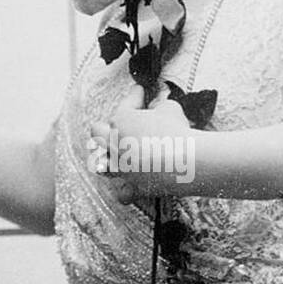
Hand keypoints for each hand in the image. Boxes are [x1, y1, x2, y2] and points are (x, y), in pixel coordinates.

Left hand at [89, 84, 196, 204]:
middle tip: (113, 125)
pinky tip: (127, 184)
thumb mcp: (170, 108)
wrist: (185, 162)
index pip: (126, 104)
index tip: (140, 91)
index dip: (135, 96)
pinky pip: (121, 192)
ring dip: (104, 158)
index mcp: (121, 120)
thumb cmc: (177, 131)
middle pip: (97, 132)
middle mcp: (114, 144)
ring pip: (100, 164)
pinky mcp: (132, 186)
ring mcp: (120, 167)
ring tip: (109, 157)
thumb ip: (160, 106)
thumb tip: (158, 107)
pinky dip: (124, 189)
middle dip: (104, 127)